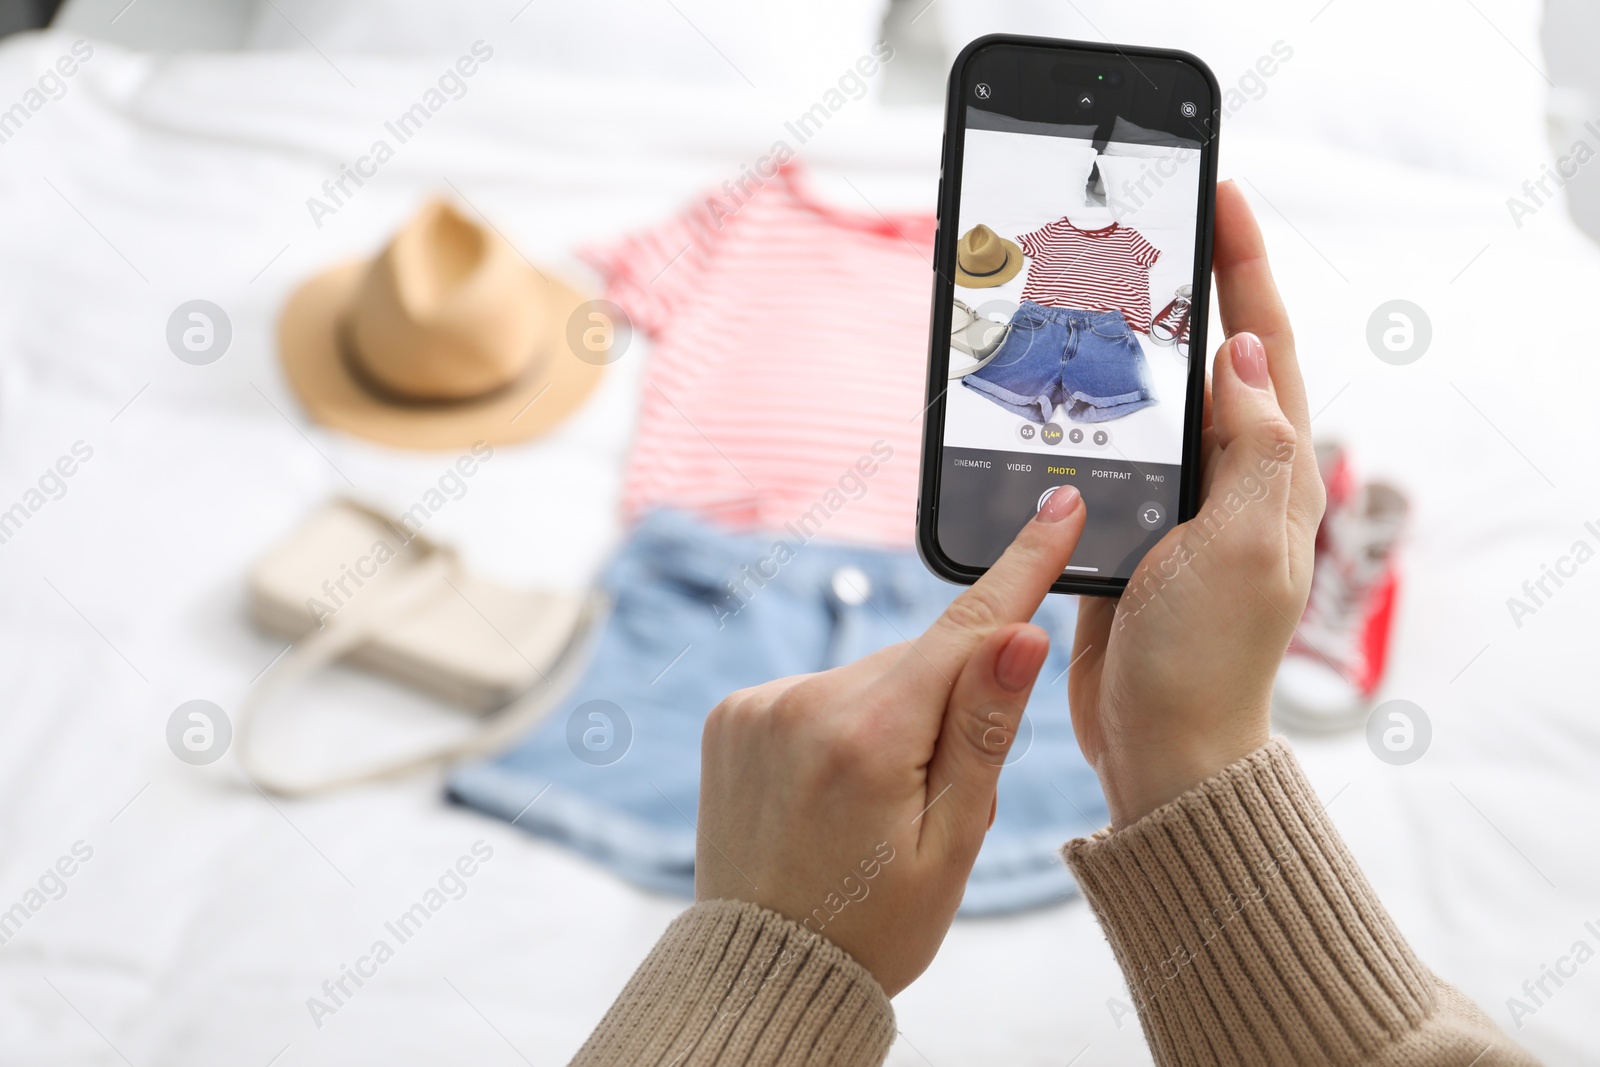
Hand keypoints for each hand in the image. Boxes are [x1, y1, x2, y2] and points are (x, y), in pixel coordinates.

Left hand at [696, 487, 1088, 995]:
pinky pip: (819, 693)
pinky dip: (842, 723)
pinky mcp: (733, 714)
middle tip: (934, 792)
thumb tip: (1019, 634)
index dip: (1023, 565)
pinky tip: (831, 790)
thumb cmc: (872, 925)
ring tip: (872, 806)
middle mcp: (803, 702)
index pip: (967, 628)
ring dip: (890, 716)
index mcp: (868, 736)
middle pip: (917, 660)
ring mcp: (758, 705)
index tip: (1059, 505)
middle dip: (945, 701)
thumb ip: (984, 731)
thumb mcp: (953, 843)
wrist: (765, 972)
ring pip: (868, 677)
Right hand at [1068, 179, 1324, 828]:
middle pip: (1209, 360)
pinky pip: (1105, 454)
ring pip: (1149, 403)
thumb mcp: (1244, 548)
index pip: (1267, 347)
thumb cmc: (1205, 661)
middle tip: (1143, 230)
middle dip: (1185, 289)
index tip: (1221, 199)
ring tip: (1086, 288)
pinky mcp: (1125, 533)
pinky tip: (1050, 388)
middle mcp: (1230, 481)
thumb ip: (1253, 449)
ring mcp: (1175, 507)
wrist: (1158, 748)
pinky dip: (1082, 413)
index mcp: (1270, 474)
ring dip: (1123, 348)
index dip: (1246, 270)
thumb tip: (1247, 353)